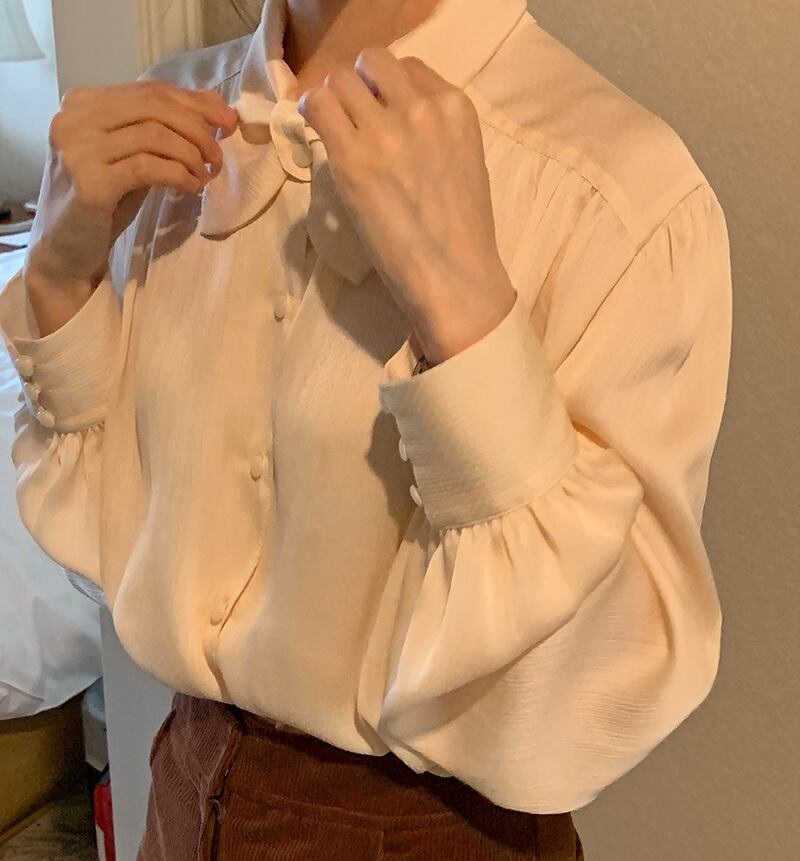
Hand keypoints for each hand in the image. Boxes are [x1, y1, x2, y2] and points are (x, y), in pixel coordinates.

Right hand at [25, 79, 237, 292]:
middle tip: (218, 156)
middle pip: (154, 107)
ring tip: (205, 176)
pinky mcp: (90, 182)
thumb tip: (215, 102)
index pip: (150, 90)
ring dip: (191, 156)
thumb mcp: (135, 155)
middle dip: (197, 129)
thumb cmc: (105, 199)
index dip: (195, 103)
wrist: (67, 246)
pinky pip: (149, 168)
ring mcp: (79, 149)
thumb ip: (164, 128)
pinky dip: (178, 175)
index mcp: (84, 102)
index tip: (228, 121)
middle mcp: (75, 118)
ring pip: (154, 135)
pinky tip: (191, 188)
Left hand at [296, 47, 515, 364]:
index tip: (379, 114)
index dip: (387, 89)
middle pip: (373, 62)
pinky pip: (318, 106)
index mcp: (456, 108)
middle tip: (353, 120)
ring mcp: (386, 130)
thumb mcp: (466, 163)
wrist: (454, 275)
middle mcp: (422, 108)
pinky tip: (314, 134)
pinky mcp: (353, 157)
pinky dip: (310, 114)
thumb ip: (437, 133)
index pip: (409, 68)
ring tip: (334, 132)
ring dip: (333, 101)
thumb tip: (396, 125)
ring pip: (340, 79)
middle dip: (359, 85)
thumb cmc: (463, 235)